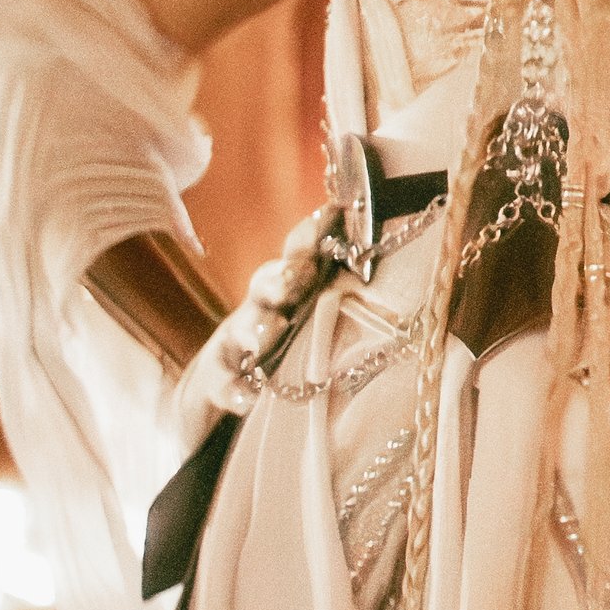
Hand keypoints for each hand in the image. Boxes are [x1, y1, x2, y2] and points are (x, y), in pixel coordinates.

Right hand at [171, 208, 336, 449]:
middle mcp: (259, 309)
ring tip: (274, 329)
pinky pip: (223, 383)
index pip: (298, 254)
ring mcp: (234, 344)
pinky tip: (247, 397)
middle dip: (282, 275)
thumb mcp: (308, 319)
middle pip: (268, 283)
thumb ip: (337, 295)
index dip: (312, 233)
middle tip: (299, 273)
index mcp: (287, 290)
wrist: (218, 392)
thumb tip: (393, 267)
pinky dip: (234, 389)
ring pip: (244, 327)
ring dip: (259, 326)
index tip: (333, 211)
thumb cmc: (280, 349)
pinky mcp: (215, 381)